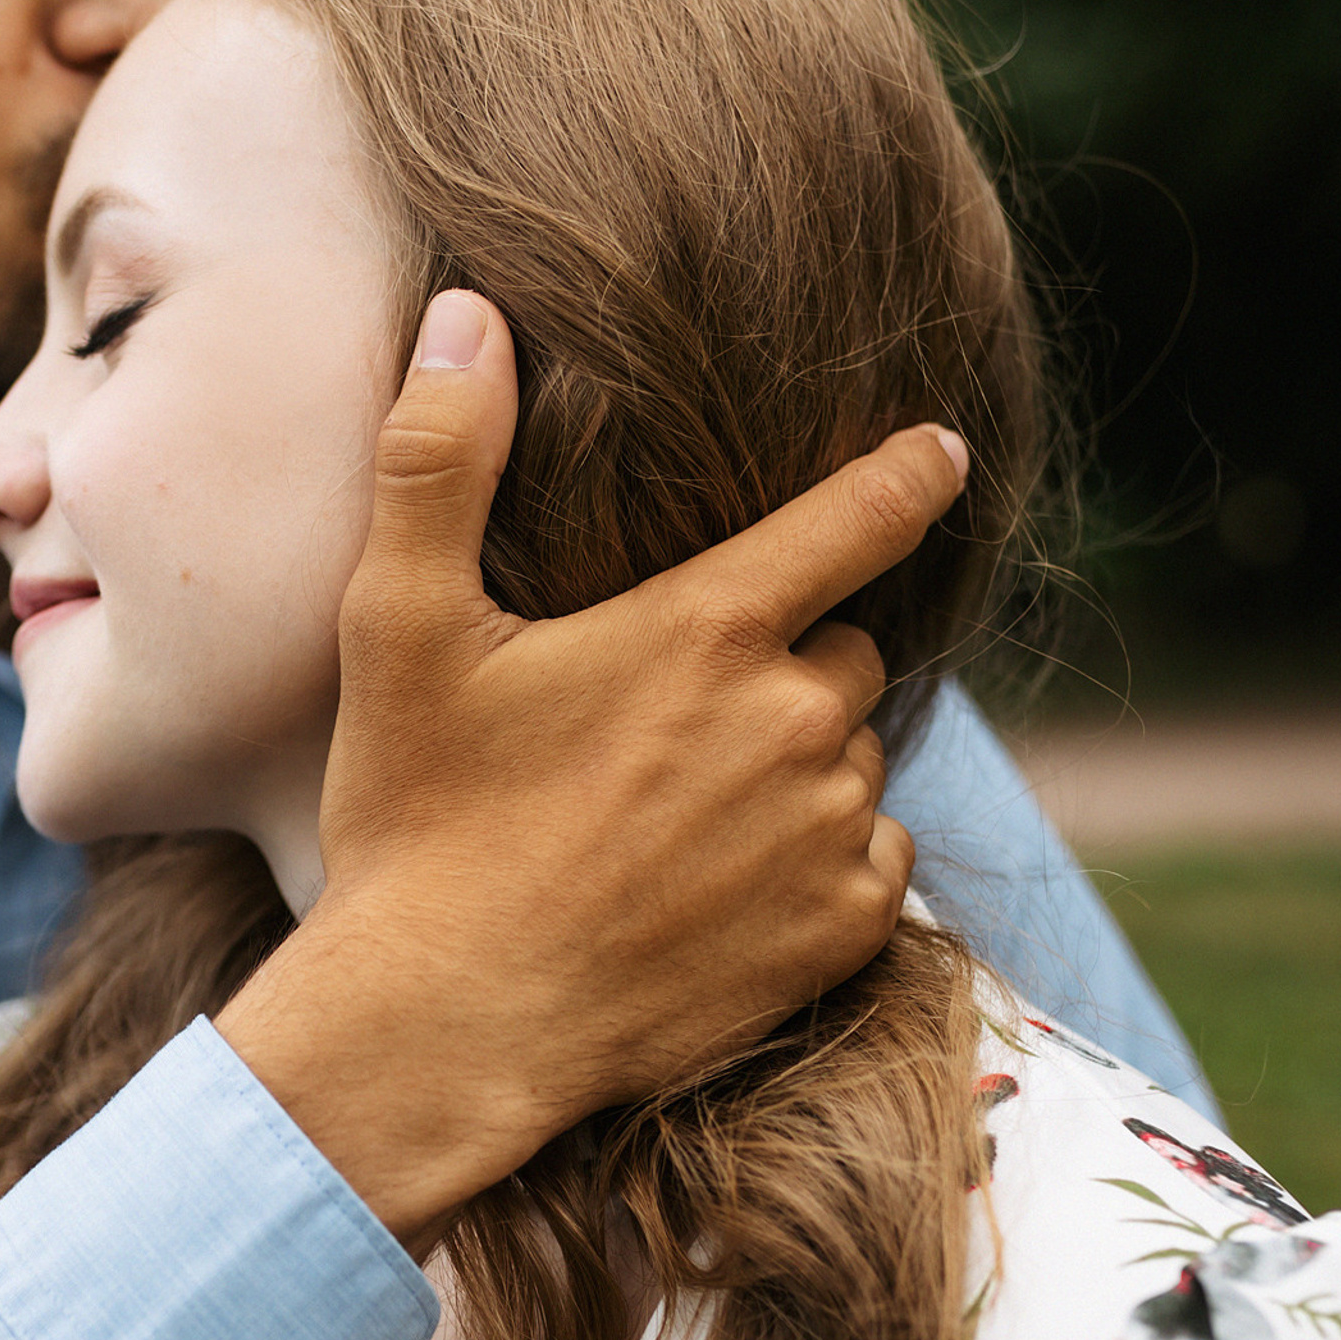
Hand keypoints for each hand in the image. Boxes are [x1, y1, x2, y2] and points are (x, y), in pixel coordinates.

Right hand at [217, 290, 964, 1245]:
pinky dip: (824, 860)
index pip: (857, 516)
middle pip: (844, 651)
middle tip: (678, 715)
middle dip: (787, 662)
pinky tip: (725, 885)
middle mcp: (791, 723)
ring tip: (685, 811)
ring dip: (801, 763)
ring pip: (856, 758)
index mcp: (705, 630)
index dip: (906, 473)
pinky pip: (874, 859)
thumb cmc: (420, 824)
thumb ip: (438, 459)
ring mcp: (823, 833)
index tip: (942, 452)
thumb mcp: (399, 631)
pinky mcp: (836, 933)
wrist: (449, 1025)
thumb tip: (466, 314)